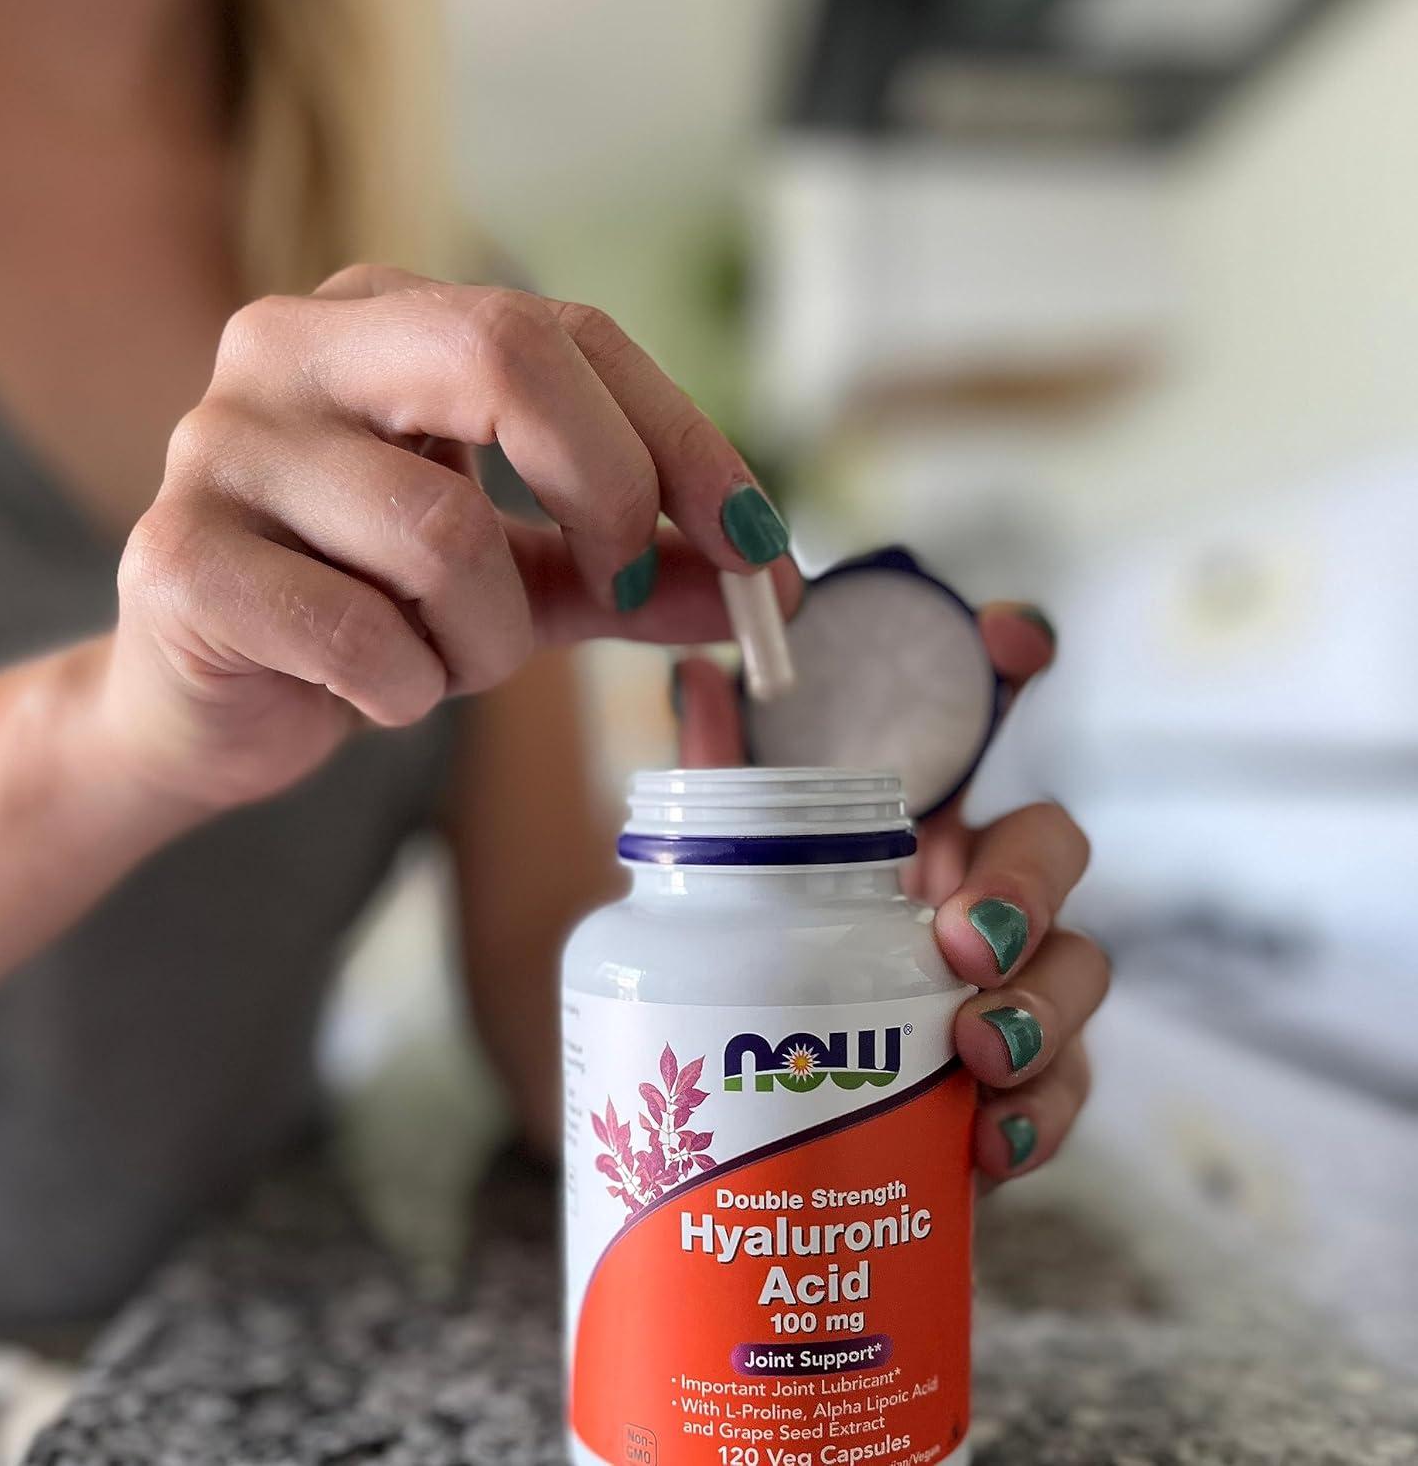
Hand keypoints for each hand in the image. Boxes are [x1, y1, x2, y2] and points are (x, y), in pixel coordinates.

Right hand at [102, 267, 799, 810]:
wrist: (202, 705)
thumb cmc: (366, 616)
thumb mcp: (521, 582)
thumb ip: (634, 572)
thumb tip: (768, 587)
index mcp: (383, 318)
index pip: (566, 332)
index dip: (683, 439)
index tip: (760, 545)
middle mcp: (293, 347)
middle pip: (503, 355)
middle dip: (609, 489)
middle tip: (628, 587)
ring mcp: (219, 443)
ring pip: (443, 531)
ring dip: (488, 638)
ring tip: (448, 660)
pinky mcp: (178, 558)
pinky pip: (361, 634)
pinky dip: (406, 688)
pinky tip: (373, 690)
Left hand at [673, 604, 1106, 1184]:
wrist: (756, 1108)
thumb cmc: (761, 964)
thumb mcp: (733, 876)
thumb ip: (726, 785)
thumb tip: (700, 679)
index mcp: (921, 819)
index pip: (988, 719)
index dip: (1015, 658)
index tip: (1009, 637)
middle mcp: (980, 888)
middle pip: (1052, 850)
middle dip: (1027, 885)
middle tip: (961, 942)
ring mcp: (1012, 987)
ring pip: (1079, 973)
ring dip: (1043, 1010)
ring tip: (978, 1054)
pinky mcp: (1013, 1087)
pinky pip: (1060, 1093)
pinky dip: (1034, 1118)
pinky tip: (985, 1144)